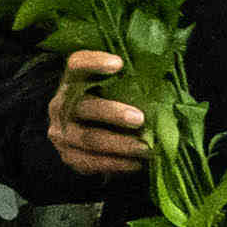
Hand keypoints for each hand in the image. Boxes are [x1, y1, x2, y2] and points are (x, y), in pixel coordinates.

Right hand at [43, 50, 154, 184]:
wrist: (98, 136)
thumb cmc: (119, 105)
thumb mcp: (122, 90)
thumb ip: (135, 85)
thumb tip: (165, 86)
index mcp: (74, 80)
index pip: (78, 64)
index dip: (94, 63)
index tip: (119, 64)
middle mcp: (61, 105)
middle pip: (83, 106)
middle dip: (112, 112)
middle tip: (140, 119)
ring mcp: (62, 132)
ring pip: (89, 138)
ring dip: (119, 144)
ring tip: (145, 147)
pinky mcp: (69, 156)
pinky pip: (90, 162)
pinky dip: (116, 163)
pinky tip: (136, 163)